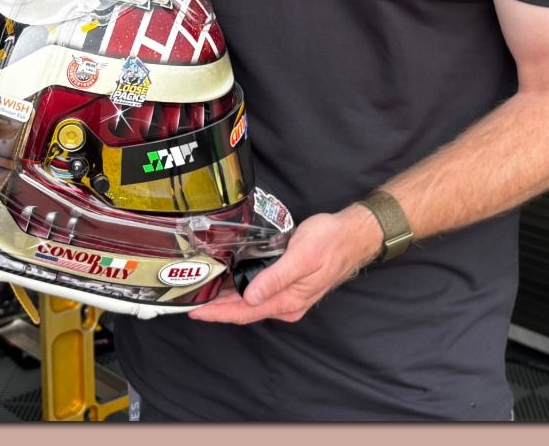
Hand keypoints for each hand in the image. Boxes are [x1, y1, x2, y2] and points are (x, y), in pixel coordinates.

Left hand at [188, 207, 380, 324]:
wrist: (356, 235)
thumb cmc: (331, 241)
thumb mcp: (302, 255)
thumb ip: (275, 276)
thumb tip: (250, 296)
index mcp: (288, 300)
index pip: (244, 312)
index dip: (217, 313)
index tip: (193, 312)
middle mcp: (288, 305)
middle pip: (246, 312)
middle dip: (219, 309)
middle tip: (192, 302)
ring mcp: (292, 298)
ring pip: (253, 305)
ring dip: (229, 302)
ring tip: (206, 294)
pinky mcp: (294, 288)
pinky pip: (262, 296)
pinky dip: (244, 294)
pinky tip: (233, 285)